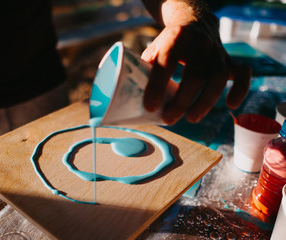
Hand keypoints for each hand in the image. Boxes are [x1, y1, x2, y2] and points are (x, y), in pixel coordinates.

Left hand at [141, 4, 250, 124]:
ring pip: (218, 77)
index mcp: (176, 38)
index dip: (157, 86)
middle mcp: (200, 44)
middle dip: (181, 101)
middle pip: (195, 75)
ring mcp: (218, 52)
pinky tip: (231, 105)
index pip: (166, 63)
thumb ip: (147, 69)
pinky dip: (240, 90)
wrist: (195, 22)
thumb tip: (134, 97)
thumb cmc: (170, 43)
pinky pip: (243, 74)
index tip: (149, 107)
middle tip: (169, 119)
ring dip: (206, 101)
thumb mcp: (155, 48)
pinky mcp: (230, 60)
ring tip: (192, 118)